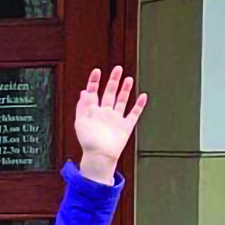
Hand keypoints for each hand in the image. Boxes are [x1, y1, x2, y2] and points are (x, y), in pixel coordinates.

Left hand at [72, 65, 145, 183]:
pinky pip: (134, 114)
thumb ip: (82, 106)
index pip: (93, 92)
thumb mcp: (80, 122)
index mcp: (93, 111)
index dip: (94, 81)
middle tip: (117, 69)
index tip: (97, 70)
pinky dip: (139, 105)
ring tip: (129, 79)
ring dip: (125, 90)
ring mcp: (116, 119)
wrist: (99, 156)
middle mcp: (105, 113)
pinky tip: (143, 96)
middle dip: (113, 81)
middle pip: (110, 93)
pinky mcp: (126, 126)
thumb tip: (84, 92)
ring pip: (121, 101)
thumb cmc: (88, 141)